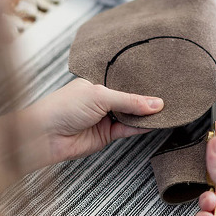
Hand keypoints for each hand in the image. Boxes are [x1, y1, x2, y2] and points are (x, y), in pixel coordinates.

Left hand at [26, 78, 163, 167]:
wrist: (45, 136)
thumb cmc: (63, 108)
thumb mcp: (99, 96)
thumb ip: (129, 100)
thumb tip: (156, 103)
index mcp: (96, 81)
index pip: (123, 79)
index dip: (140, 80)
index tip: (161, 79)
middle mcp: (101, 98)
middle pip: (130, 98)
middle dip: (147, 98)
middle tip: (170, 94)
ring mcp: (104, 117)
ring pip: (132, 114)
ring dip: (147, 114)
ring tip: (168, 109)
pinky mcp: (107, 135)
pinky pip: (128, 129)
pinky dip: (141, 127)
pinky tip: (155, 122)